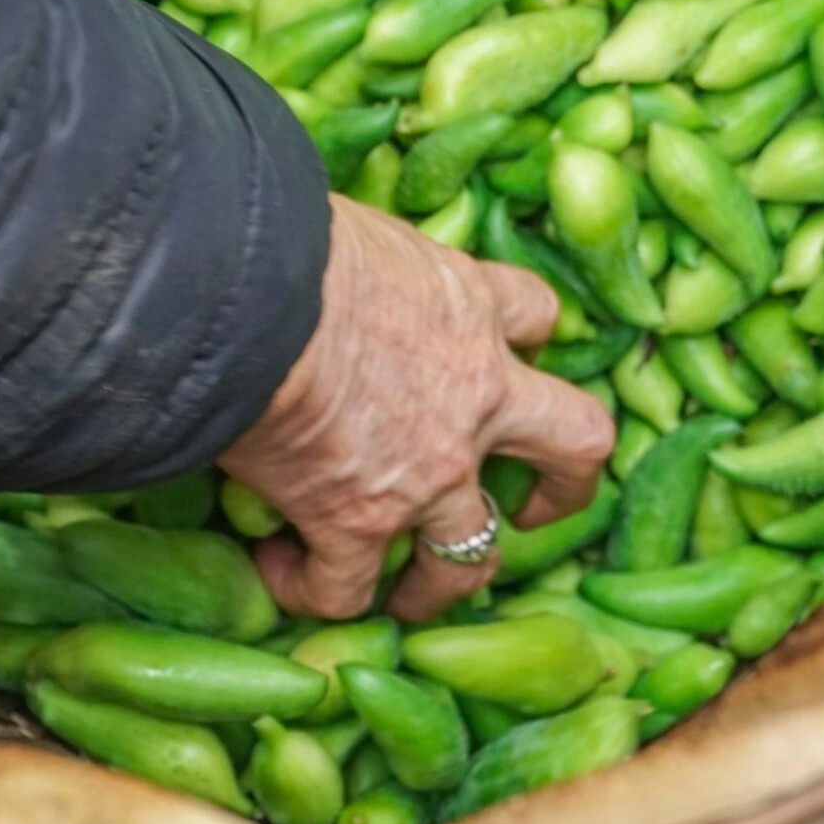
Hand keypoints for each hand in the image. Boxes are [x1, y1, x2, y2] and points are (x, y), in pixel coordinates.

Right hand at [219, 194, 614, 621]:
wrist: (248, 296)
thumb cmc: (292, 241)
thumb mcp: (365, 232)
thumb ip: (377, 264)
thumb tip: (325, 255)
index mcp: (472, 309)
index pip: (536, 314)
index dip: (528, 339)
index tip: (503, 354)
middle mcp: (475, 397)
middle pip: (575, 446)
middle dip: (564, 487)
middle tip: (535, 509)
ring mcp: (429, 471)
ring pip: (473, 555)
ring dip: (443, 581)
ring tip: (408, 591)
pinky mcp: (357, 522)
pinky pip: (350, 589)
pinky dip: (316, 590)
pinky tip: (282, 571)